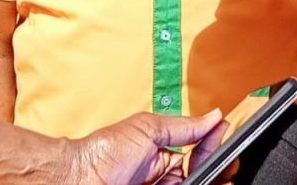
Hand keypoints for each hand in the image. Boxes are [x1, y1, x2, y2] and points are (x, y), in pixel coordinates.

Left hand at [70, 109, 227, 184]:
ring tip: (188, 173)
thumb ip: (184, 126)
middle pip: (205, 174)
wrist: (75, 179)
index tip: (220, 134)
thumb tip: (214, 117)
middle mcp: (166, 178)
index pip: (203, 152)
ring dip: (202, 177)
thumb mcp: (147, 130)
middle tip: (209, 160)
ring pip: (196, 184)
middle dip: (215, 164)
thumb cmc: (102, 153)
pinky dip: (187, 184)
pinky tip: (184, 180)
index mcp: (166, 157)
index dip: (214, 144)